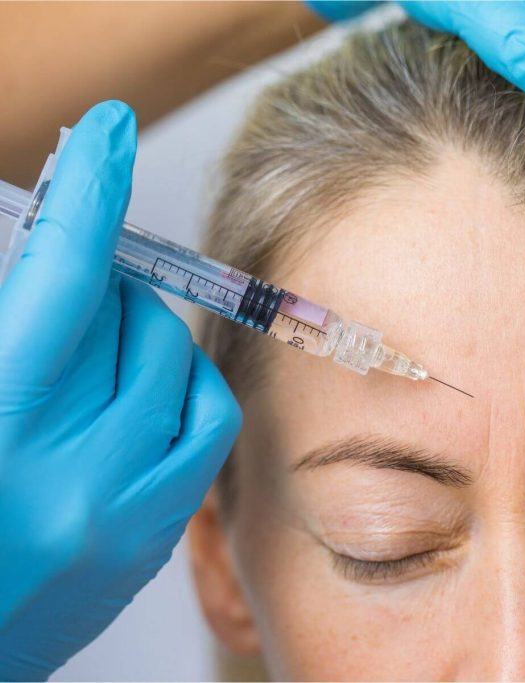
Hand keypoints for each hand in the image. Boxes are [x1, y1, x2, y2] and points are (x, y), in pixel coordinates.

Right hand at [0, 101, 241, 679]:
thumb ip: (11, 329)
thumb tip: (61, 259)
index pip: (58, 284)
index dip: (88, 196)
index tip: (111, 134)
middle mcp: (67, 480)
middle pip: (126, 322)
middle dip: (97, 284)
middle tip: (68, 286)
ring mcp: (123, 520)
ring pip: (182, 370)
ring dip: (143, 334)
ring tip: (96, 344)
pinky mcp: (152, 546)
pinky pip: (204, 431)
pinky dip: (178, 391)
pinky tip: (138, 391)